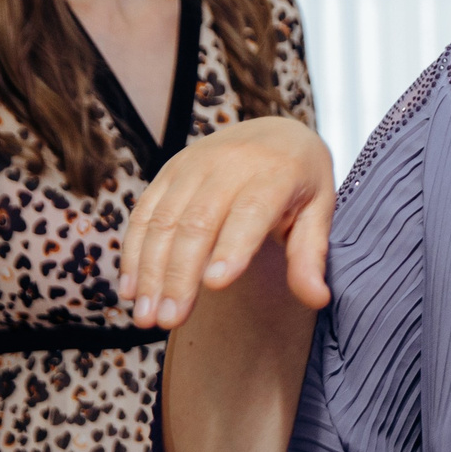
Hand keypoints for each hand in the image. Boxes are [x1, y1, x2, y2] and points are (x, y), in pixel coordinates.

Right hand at [120, 116, 334, 330]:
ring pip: (163, 220)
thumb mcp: (319, 210)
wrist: (275, 131)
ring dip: (150, 271)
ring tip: (146, 316)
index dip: (232, 247)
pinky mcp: (169, 172)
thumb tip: (317, 299)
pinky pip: (144, 212)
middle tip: (170, 320)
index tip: (216, 285)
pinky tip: (131, 289)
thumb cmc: (300, 179)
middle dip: (179, 275)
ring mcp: (192, 165)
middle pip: (197, 222)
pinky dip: (133, 252)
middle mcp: (229, 164)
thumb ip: (311, 255)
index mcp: (275, 172)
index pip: (251, 211)